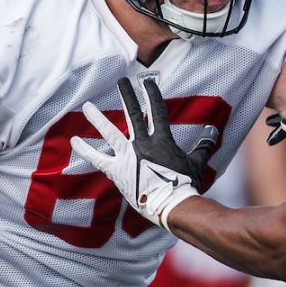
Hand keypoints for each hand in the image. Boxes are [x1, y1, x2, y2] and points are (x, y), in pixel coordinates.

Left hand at [71, 77, 216, 228]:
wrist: (171, 206)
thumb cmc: (185, 186)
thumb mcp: (197, 163)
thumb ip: (202, 145)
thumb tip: (212, 130)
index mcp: (162, 139)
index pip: (157, 110)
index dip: (152, 93)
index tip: (147, 81)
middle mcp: (143, 143)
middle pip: (133, 114)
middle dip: (127, 95)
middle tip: (121, 81)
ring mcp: (127, 157)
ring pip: (109, 132)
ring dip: (97, 118)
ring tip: (87, 106)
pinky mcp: (117, 171)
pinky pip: (97, 159)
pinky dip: (85, 150)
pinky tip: (74, 141)